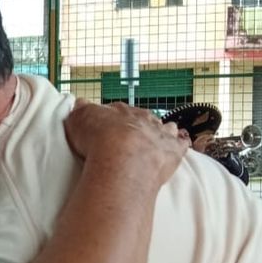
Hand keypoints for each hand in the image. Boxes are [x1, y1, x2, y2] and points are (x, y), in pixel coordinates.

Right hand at [64, 100, 188, 186]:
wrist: (121, 160)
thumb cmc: (99, 140)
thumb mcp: (80, 119)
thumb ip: (81, 110)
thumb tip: (81, 102)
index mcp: (122, 111)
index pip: (119, 111)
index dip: (115, 119)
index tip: (109, 127)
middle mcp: (144, 119)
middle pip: (144, 118)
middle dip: (139, 126)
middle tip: (130, 138)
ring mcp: (161, 134)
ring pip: (166, 127)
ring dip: (162, 132)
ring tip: (155, 141)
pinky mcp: (174, 152)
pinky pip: (182, 144)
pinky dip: (180, 145)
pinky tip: (178, 147)